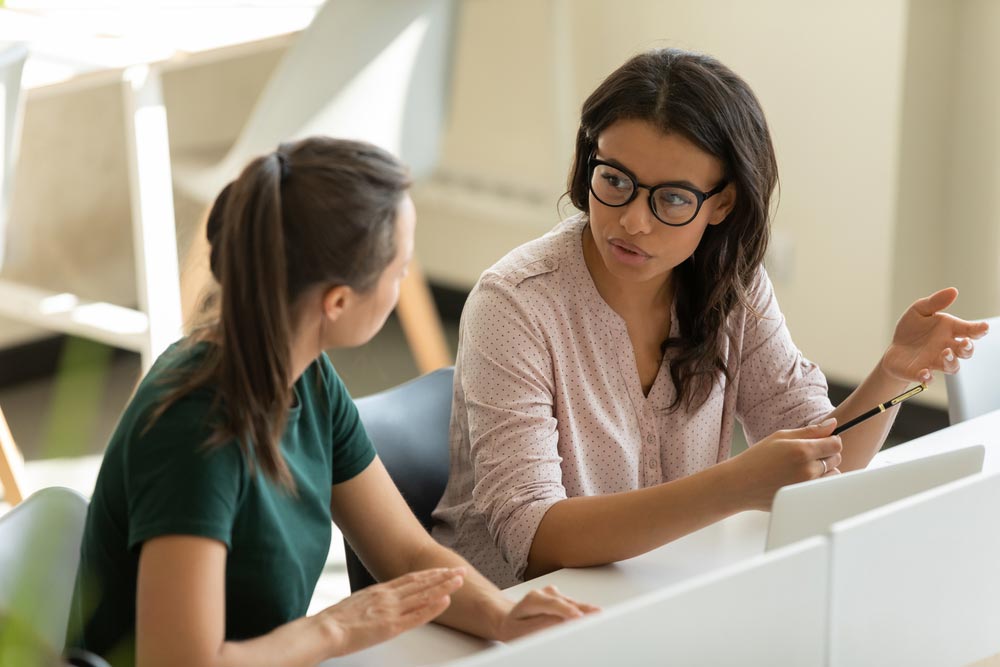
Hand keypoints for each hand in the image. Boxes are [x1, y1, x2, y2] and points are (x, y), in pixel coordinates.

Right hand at [318, 567, 464, 657]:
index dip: (429, 573)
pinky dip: (433, 608)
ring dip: (443, 586)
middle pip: (421, 583)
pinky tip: (445, 601)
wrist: (325, 629)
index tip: (443, 569)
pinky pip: (417, 616)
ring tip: (459, 579)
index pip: (411, 578)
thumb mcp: (359, 602)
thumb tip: (382, 601)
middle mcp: (388, 596)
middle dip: (443, 576)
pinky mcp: (391, 626)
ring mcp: (391, 610)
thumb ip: (374, 600)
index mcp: (380, 590)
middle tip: (460, 569)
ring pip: (423, 595)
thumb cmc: (336, 621)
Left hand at [495, 585, 599, 640]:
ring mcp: (555, 594)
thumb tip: (560, 623)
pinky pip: (576, 606)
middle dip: (582, 611)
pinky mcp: (563, 599)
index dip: (566, 610)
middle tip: (598, 617)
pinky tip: (595, 616)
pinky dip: (585, 612)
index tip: (578, 617)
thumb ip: (539, 626)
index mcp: (532, 599)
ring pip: (574, 603)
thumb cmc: (514, 627)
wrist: (510, 619)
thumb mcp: (520, 631)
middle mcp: (545, 593)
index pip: (552, 603)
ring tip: (600, 617)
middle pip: (567, 602)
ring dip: (587, 611)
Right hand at [727, 419, 842, 510]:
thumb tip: (832, 424)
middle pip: (836, 458)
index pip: (836, 444)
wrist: (740, 484)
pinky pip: (825, 487)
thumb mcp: (780, 437)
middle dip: (827, 454)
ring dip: (825, 469)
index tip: (824, 441)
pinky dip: (819, 481)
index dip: (831, 440)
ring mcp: (808, 486)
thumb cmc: (756, 459)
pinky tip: (803, 478)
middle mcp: (808, 469)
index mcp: (802, 450)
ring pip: (834, 474)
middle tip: (807, 454)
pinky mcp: (806, 498)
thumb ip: (810, 430)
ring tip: (804, 467)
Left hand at [881, 288, 989, 383]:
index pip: (970, 331)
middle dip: (968, 348)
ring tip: (945, 352)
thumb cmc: (911, 330)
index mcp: (949, 331)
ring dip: (951, 361)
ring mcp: (934, 362)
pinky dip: (927, 377)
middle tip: (964, 343)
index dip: (979, 329)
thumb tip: (953, 291)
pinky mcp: (919, 372)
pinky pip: (927, 378)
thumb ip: (935, 302)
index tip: (983, 327)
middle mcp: (946, 348)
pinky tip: (925, 373)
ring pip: (951, 366)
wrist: (894, 349)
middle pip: (965, 352)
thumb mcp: (919, 310)